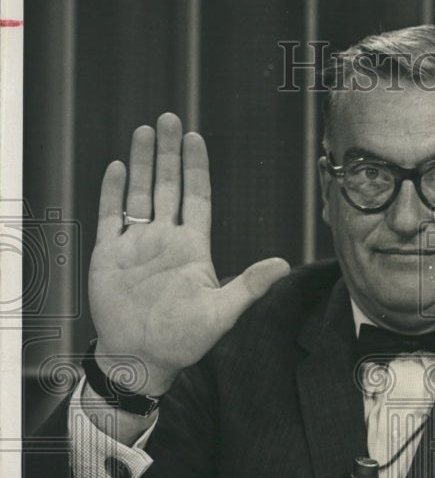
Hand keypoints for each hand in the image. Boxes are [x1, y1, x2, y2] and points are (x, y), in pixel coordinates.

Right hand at [89, 113, 288, 395]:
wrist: (141, 359)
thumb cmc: (183, 341)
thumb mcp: (222, 313)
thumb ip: (249, 285)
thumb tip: (282, 264)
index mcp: (192, 249)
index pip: (197, 198)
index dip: (196, 169)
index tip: (195, 139)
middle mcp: (165, 240)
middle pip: (167, 186)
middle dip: (168, 153)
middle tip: (169, 119)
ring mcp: (136, 245)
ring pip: (139, 194)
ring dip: (142, 163)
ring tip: (144, 131)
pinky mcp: (109, 255)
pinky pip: (110, 216)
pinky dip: (112, 192)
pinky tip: (118, 167)